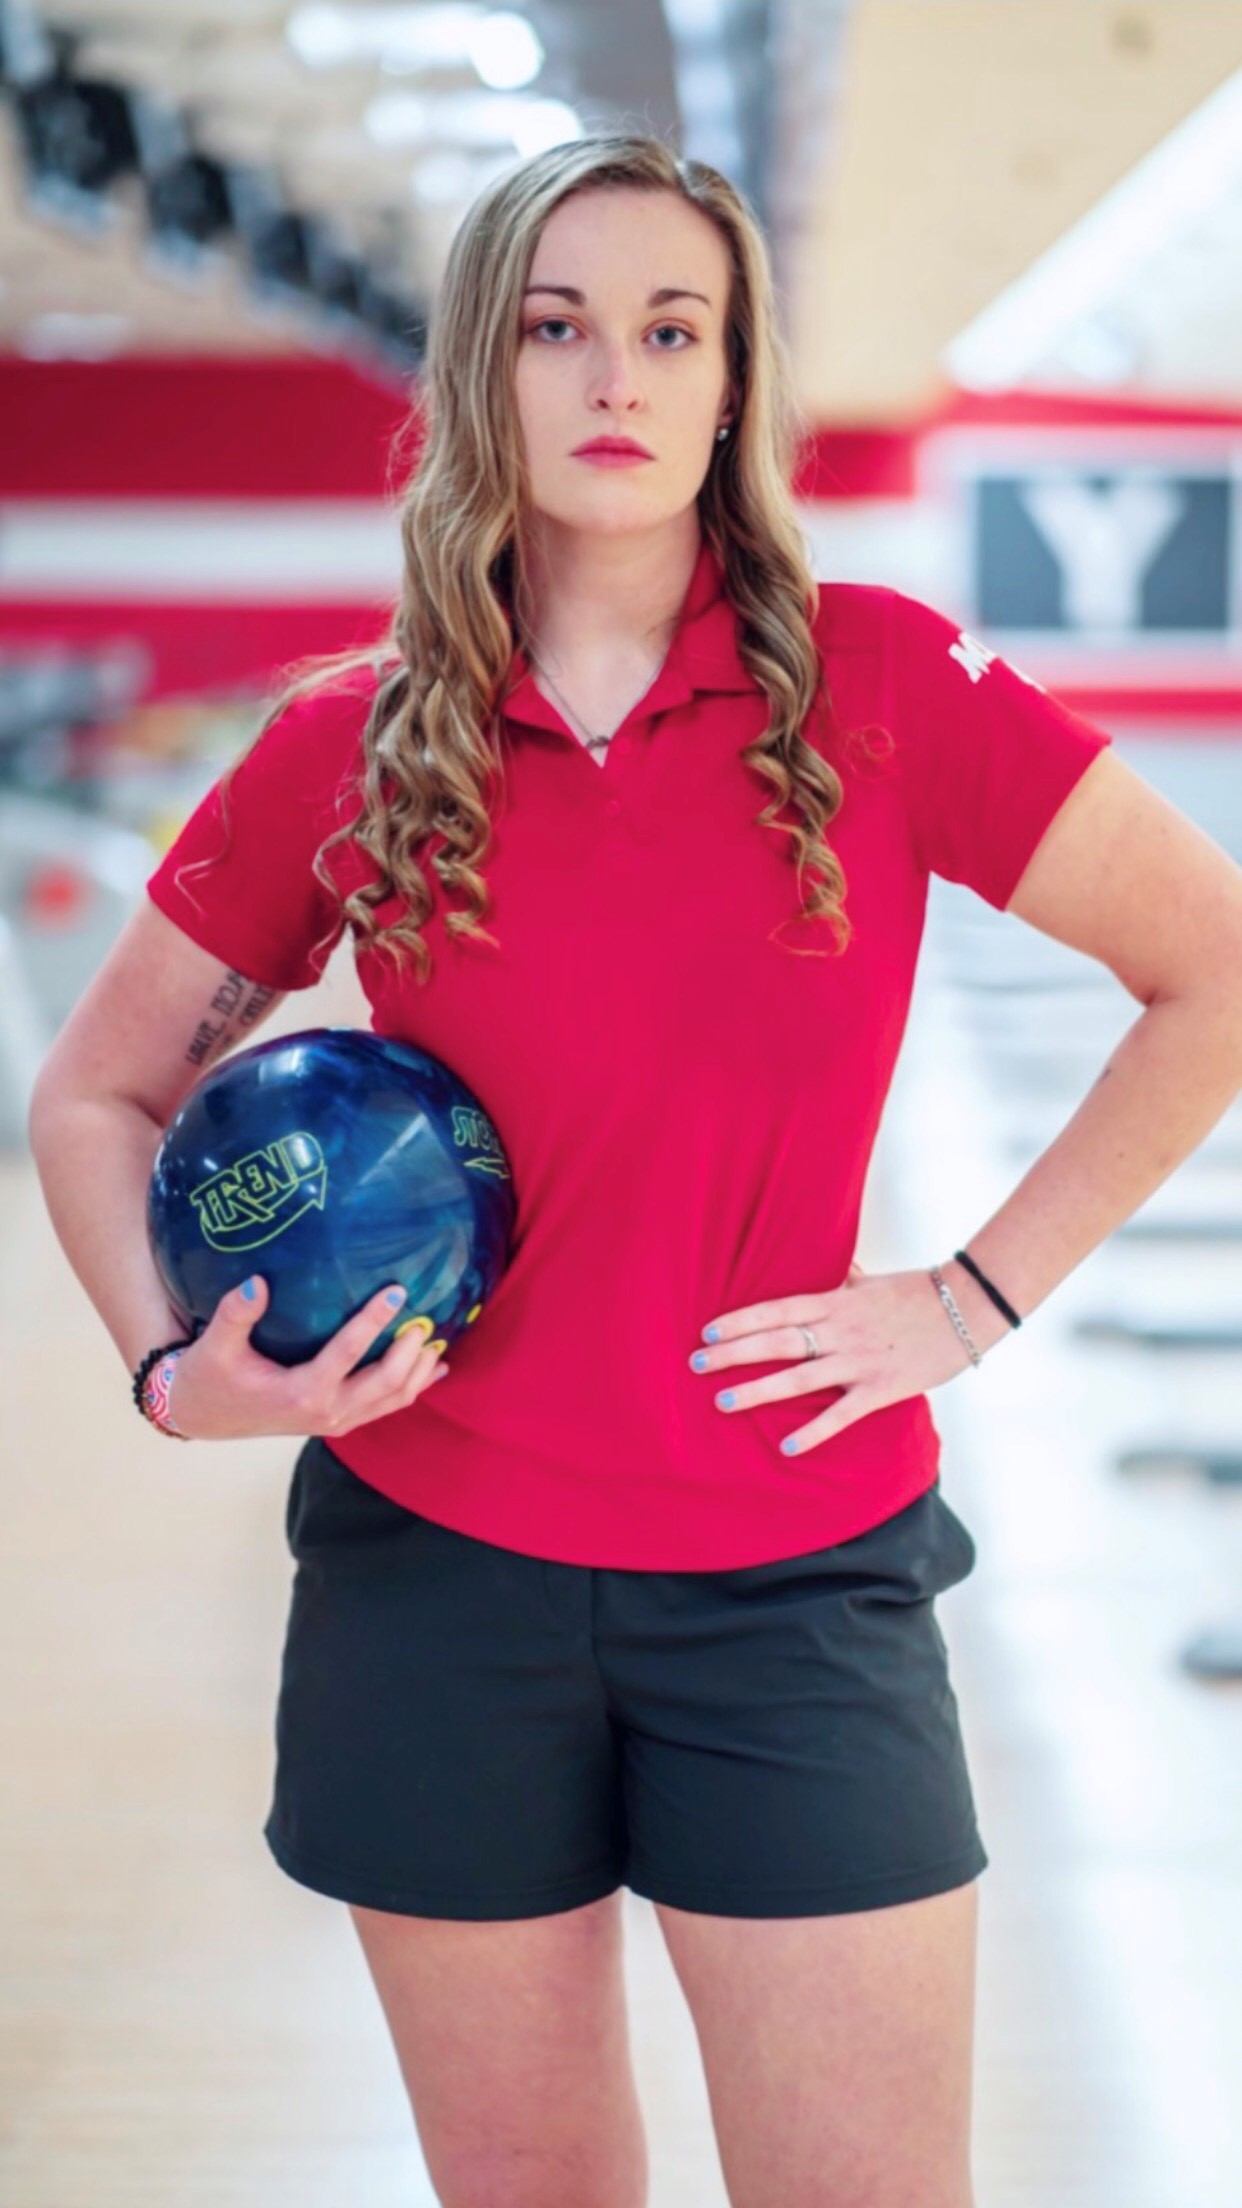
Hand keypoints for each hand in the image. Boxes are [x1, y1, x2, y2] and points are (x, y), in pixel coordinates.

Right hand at [162, 1276, 447, 1441]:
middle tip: (426, 1316)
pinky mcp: (341, 1421)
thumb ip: (236, 1313)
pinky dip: (414, 1386)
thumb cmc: (211, 1377)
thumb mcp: (216, 1346)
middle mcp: (326, 1411)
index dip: (374, 1321)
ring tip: (437, 1335)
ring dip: (420, 1370)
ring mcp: (337, 1420)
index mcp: (300, 1392)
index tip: (397, 1291)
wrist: (205, 1416)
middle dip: (410, 1350)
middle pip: (386, 1382)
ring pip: (394, 1398)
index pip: (348, 1353)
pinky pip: (387, 1406)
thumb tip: (257, 1282)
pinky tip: (436, 1365)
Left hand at [689, 1260, 979, 1456]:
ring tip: (723, 1402)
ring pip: (799, 1378)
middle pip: (776, 1342)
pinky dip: (814, 1432)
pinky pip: (841, 1415)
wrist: (968, 1307)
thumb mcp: (871, 1281)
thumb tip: (822, 1267)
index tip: (707, 1331)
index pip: (776, 1310)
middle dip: (733, 1354)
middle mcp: (841, 1331)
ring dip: (758, 1391)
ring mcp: (859, 1361)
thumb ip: (841, 1279)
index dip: (740, 1321)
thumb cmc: (917, 1291)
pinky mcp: (881, 1388)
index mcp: (835, 1301)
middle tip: (695, 1365)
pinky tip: (786, 1448)